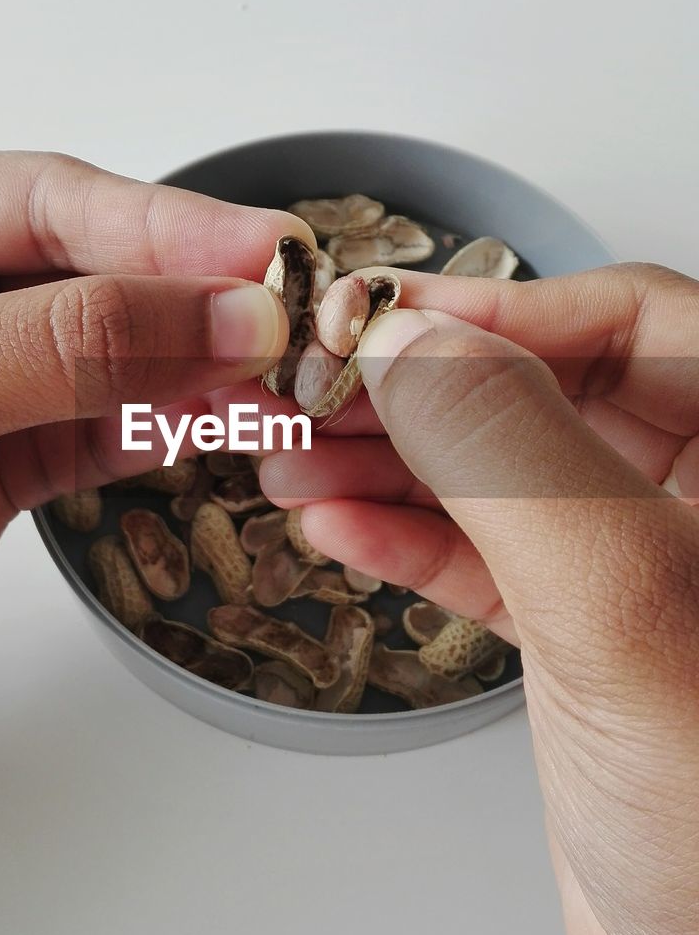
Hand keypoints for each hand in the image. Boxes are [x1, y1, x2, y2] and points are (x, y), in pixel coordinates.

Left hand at [0, 151, 309, 746]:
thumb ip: (63, 344)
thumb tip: (226, 316)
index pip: (52, 201)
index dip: (170, 226)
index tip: (272, 253)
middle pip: (99, 272)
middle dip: (198, 298)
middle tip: (299, 320)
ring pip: (117, 355)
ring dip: (201, 366)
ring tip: (289, 378)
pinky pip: (105, 429)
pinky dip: (170, 428)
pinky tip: (231, 422)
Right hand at [260, 263, 698, 934]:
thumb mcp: (625, 607)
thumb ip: (515, 457)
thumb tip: (415, 341)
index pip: (632, 318)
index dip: (500, 306)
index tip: (385, 318)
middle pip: (545, 387)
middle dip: (421, 387)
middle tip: (316, 388)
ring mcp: (640, 564)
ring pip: (501, 469)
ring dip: (390, 460)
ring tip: (294, 456)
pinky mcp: (584, 629)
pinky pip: (483, 551)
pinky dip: (403, 533)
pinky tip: (334, 521)